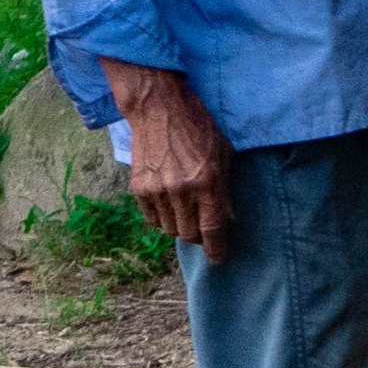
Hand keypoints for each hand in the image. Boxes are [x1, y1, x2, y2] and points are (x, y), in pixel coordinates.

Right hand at [102, 60, 235, 257]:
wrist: (158, 109)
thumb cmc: (198, 127)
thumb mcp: (223, 153)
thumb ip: (225, 188)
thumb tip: (228, 218)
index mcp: (206, 182)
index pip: (212, 229)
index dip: (216, 248)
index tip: (218, 259)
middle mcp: (181, 191)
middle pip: (189, 233)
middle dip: (199, 236)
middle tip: (204, 228)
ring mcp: (157, 191)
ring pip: (170, 229)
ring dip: (181, 226)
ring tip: (187, 211)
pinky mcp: (139, 188)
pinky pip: (152, 219)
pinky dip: (162, 218)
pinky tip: (170, 205)